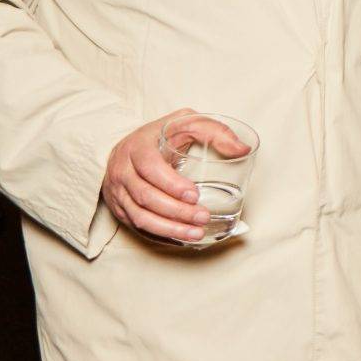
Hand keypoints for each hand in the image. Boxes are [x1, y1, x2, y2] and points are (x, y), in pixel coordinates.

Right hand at [101, 108, 243, 242]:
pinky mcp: (119, 208)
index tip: (195, 195)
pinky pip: (137, 227)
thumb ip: (215, 131)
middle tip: (203, 217)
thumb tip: (242, 149)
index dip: (171, 184)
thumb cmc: (163, 135)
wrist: (130, 146)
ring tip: (196, 234)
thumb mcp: (187, 123)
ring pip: (139, 217)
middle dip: (176, 211)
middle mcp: (122, 170)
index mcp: (137, 147)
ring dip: (169, 229)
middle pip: (146, 197)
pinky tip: (181, 238)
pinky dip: (159, 235)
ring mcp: (117, 192)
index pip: (150, 168)